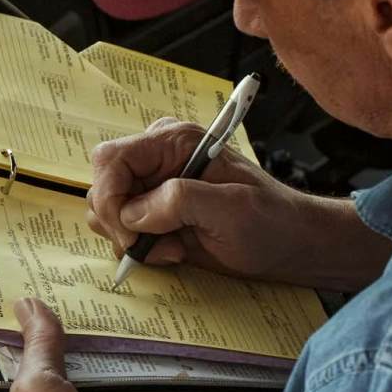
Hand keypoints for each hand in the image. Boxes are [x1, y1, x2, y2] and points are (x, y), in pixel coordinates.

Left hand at [0, 299, 148, 391]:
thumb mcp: (41, 386)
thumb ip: (39, 345)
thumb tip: (28, 305)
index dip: (17, 331)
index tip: (37, 302)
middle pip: (40, 379)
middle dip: (64, 352)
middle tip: (85, 318)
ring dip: (99, 380)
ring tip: (120, 347)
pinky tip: (146, 389)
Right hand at [85, 117, 391, 292]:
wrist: (289, 243)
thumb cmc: (271, 221)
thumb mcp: (232, 210)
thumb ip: (180, 201)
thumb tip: (133, 213)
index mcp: (174, 141)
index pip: (111, 159)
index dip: (111, 198)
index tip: (131, 235)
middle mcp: (157, 158)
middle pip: (103, 185)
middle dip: (123, 224)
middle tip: (161, 245)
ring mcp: (153, 185)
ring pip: (107, 210)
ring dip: (134, 240)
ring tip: (175, 247)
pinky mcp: (154, 212)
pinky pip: (122, 228)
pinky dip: (141, 248)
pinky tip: (175, 250)